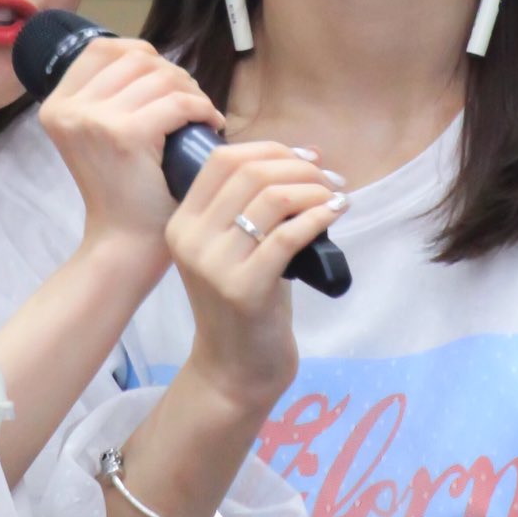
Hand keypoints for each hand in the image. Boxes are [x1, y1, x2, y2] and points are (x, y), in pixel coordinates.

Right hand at [38, 37, 222, 263]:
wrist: (124, 243)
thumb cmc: (121, 191)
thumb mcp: (97, 136)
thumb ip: (106, 98)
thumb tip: (148, 58)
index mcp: (55, 106)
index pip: (101, 49)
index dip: (140, 54)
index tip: (164, 79)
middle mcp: (68, 110)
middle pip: (135, 59)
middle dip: (172, 74)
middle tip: (190, 102)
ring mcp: (94, 121)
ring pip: (161, 78)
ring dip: (191, 91)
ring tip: (200, 114)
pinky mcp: (126, 136)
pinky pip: (178, 103)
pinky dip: (202, 109)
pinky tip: (210, 124)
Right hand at [165, 141, 346, 409]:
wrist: (234, 368)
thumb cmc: (242, 303)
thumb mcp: (231, 249)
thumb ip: (248, 207)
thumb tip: (298, 159)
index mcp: (182, 223)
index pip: (222, 159)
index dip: (269, 148)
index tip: (305, 156)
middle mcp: (191, 240)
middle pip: (249, 172)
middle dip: (298, 167)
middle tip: (329, 178)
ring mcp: (215, 265)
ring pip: (272, 198)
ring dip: (313, 189)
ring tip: (334, 197)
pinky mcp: (244, 289)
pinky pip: (288, 236)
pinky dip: (318, 217)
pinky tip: (335, 213)